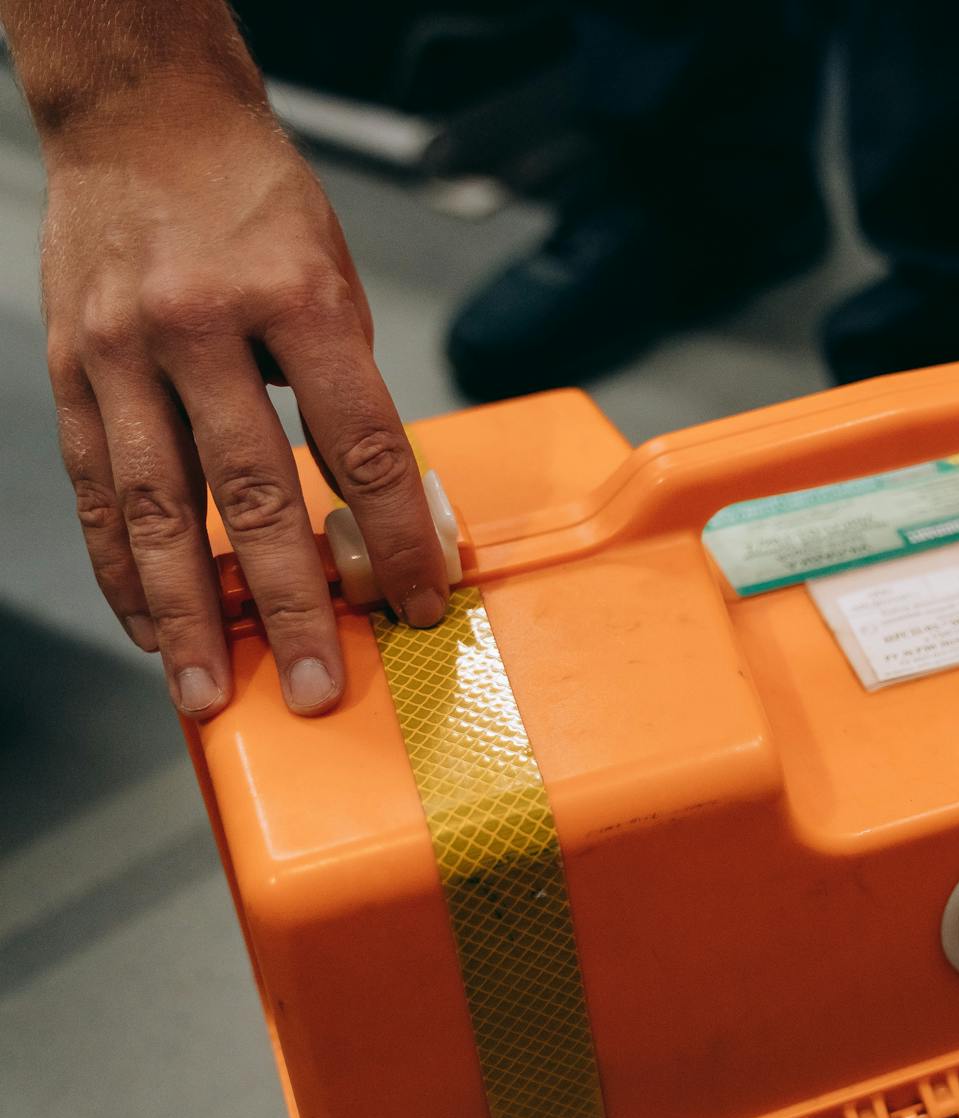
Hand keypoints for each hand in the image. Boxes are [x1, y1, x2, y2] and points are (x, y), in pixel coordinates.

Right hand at [40, 95, 446, 718]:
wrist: (145, 118)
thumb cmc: (256, 200)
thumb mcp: (334, 276)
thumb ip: (348, 388)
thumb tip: (377, 509)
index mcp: (296, 299)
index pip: (360, 445)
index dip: (392, 538)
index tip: (418, 602)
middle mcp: (202, 328)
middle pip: (257, 494)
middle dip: (289, 605)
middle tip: (318, 688)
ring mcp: (124, 351)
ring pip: (160, 509)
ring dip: (188, 615)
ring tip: (210, 691)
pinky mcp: (71, 370)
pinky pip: (96, 489)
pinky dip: (122, 566)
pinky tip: (148, 623)